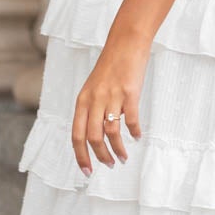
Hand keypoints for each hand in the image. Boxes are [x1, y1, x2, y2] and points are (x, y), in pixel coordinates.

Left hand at [72, 31, 148, 173]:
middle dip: (100, 156)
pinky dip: (134, 132)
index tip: (87, 171)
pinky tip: (137, 137)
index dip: (80, 155)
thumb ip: (92, 109)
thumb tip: (98, 134)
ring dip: (117, 149)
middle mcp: (94, 100)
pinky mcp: (129, 92)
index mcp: (82, 101)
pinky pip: (131, 119)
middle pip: (92, 137)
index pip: (76, 135)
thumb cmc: (110, 66)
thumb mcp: (93, 88)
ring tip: (123, 157)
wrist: (125, 43)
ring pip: (111, 132)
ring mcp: (112, 96)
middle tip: (109, 165)